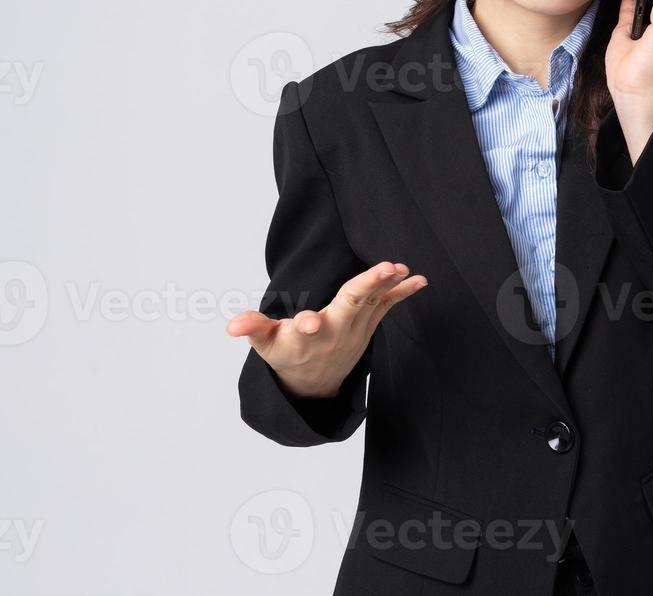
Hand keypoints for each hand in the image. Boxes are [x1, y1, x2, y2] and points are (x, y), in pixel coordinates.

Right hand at [225, 260, 426, 398]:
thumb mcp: (264, 345)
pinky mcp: (368, 326)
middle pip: (352, 306)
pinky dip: (403, 293)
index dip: (305, 325)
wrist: (313, 385)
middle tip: (386, 268)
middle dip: (369, 286)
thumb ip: (252, 329)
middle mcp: (334, 333)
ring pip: (373, 303)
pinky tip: (420, 280)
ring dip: (389, 285)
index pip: (305, 328)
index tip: (308, 323)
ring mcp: (355, 330)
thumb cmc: (285, 355)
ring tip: (401, 267)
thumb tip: (233, 325)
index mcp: (305, 337)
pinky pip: (386, 307)